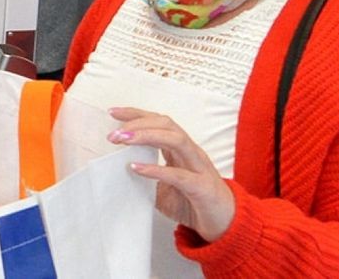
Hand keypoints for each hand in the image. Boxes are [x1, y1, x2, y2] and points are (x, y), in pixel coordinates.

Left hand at [108, 107, 235, 241]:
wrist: (224, 225)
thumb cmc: (193, 203)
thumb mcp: (163, 187)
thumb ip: (146, 176)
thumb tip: (119, 171)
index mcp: (181, 150)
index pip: (159, 122)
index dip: (137, 114)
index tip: (113, 113)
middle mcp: (191, 153)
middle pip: (166, 124)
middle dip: (138, 123)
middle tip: (113, 135)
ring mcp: (199, 168)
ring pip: (176, 140)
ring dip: (147, 136)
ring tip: (123, 141)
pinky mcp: (202, 188)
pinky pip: (180, 175)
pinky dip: (157, 170)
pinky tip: (137, 168)